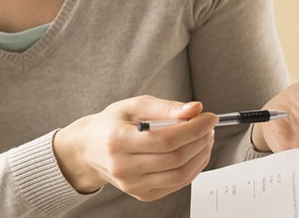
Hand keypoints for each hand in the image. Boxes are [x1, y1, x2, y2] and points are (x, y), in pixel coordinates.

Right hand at [53, 97, 217, 201]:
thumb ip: (164, 107)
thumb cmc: (111, 125)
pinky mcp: (142, 194)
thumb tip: (194, 110)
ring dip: (200, 155)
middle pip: (175, 158)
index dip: (193, 129)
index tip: (209, 117)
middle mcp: (122, 166)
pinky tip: (194, 153)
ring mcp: (132, 184)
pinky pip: (177, 184)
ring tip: (204, 138)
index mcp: (116, 139)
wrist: (89, 150)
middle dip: (200, 140)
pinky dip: (192, 168)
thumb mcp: (132, 106)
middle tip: (208, 126)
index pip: (164, 139)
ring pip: (180, 175)